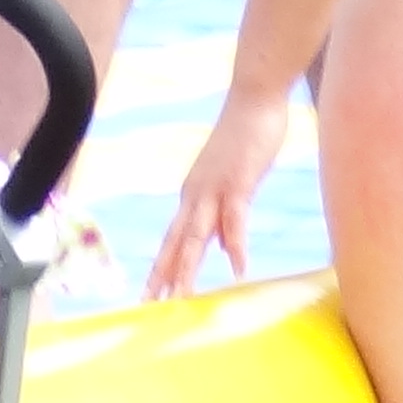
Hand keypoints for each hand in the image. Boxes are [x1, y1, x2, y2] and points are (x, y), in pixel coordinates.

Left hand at [148, 86, 294, 299]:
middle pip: (176, 242)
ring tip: (179, 298)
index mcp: (194, 194)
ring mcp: (215, 188)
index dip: (162, 267)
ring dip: (187, 268)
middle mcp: (196, 193)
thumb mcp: (233, 184)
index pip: (173, 238)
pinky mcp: (239, 182)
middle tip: (148, 305)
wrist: (254, 98)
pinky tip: (236, 269)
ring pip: (196, 235)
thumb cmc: (246, 139)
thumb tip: (224, 248)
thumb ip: (226, 216)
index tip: (150, 294)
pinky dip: (235, 244)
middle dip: (163, 275)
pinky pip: (235, 219)